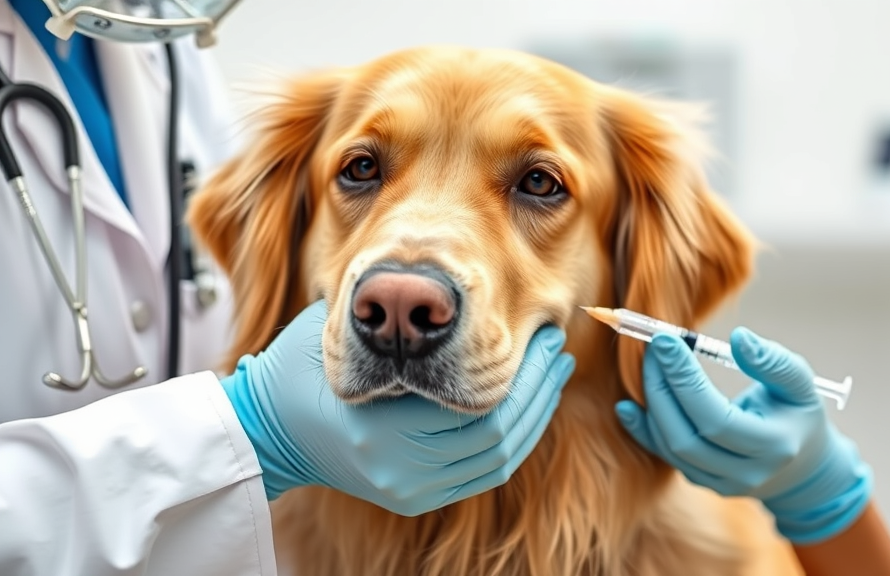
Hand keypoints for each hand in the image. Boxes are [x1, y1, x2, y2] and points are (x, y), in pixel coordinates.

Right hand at [220, 300, 574, 515]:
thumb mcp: (340, 334)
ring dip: (534, 414)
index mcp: (383, 432)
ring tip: (553, 372)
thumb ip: (395, 320)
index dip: (524, 371)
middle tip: (557, 346)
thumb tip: (470, 300)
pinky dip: (513, 439)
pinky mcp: (415, 499)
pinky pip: (482, 473)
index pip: (482, 408)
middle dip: (539, 389)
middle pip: (500, 436)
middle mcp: (401, 472)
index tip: (541, 330)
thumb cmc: (300, 370)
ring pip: (499, 458)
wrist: (269, 433)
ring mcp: (410, 492)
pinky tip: (528, 406)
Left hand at [615, 329, 872, 543]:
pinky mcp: (702, 482)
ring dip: (652, 403)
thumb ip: (773, 361)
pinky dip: (643, 430)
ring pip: (671, 448)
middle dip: (662, 387)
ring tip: (650, 364)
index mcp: (774, 446)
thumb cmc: (797, 415)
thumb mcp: (801, 385)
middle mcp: (746, 473)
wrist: (801, 468)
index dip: (685, 380)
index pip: (717, 418)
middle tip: (654, 346)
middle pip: (686, 436)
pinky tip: (627, 405)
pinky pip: (665, 457)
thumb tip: (738, 337)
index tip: (666, 341)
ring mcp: (721, 483)